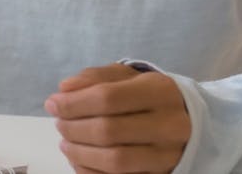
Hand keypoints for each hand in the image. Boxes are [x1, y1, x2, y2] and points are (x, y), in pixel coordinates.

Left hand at [46, 64, 190, 173]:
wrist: (189, 122)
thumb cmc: (149, 96)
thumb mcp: (128, 76)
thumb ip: (96, 77)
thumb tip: (64, 90)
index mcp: (161, 91)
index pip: (108, 98)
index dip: (73, 103)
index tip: (52, 103)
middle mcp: (170, 125)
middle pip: (108, 131)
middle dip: (73, 128)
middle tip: (58, 124)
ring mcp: (168, 155)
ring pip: (114, 161)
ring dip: (79, 152)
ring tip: (66, 142)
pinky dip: (90, 170)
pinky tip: (79, 159)